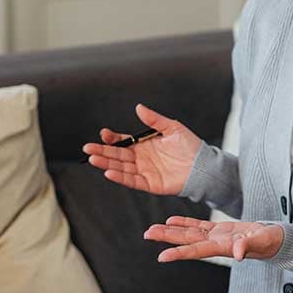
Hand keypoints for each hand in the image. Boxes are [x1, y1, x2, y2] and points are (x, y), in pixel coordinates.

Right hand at [81, 104, 202, 195]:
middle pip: (117, 155)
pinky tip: (108, 172)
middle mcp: (141, 159)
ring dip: (106, 164)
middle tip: (88, 148)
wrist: (204, 166)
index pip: (123, 142)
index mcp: (145, 145)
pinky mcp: (150, 184)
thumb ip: (154, 120)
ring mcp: (144, 172)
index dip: (112, 139)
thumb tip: (138, 108)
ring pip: (121, 168)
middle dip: (102, 152)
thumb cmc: (191, 147)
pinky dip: (120, 177)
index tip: (104, 134)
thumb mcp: (172, 128)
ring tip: (93, 159)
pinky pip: (132, 181)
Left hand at [143, 216, 284, 262]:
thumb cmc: (271, 242)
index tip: (161, 257)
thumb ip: (249, 246)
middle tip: (147, 234)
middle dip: (166, 238)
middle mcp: (214, 243)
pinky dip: (184, 223)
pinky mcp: (219, 230)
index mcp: (222, 247)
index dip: (179, 253)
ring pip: (188, 233)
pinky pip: (198, 226)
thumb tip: (238, 253)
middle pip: (186, 241)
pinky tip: (171, 220)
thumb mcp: (261, 242)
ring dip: (170, 231)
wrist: (277, 240)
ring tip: (152, 229)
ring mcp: (216, 237)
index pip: (196, 251)